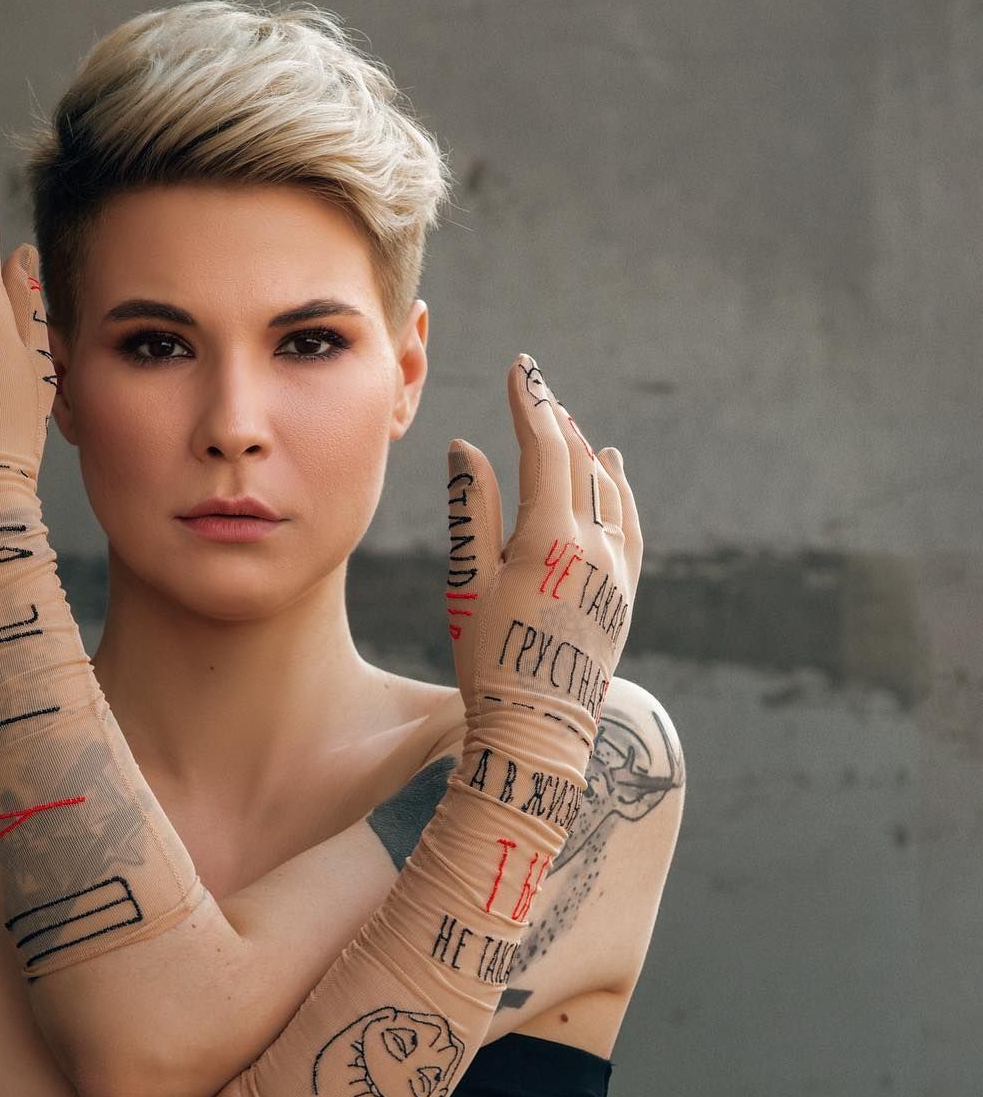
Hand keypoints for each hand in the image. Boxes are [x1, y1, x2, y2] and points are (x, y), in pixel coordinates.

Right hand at [445, 355, 642, 759]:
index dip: (532, 404)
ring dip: (588, 454)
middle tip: (537, 391)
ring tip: (574, 428)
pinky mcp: (624, 595)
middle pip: (580, 463)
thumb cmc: (488, 659)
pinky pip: (628, 526)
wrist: (537, 728)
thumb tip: (469, 447)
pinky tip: (613, 477)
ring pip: (609, 492)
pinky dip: (618, 493)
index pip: (547, 448)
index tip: (521, 369)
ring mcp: (616, 571)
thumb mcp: (468, 583)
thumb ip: (472, 511)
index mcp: (550, 537)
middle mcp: (594, 546)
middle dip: (556, 421)